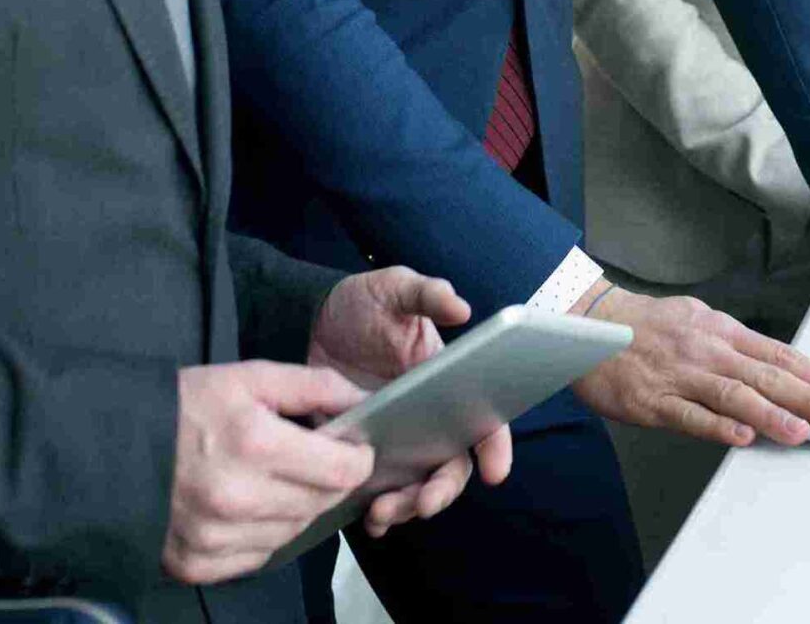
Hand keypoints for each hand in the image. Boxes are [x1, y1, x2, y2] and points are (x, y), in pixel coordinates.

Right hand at [162, 361, 374, 584]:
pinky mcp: (195, 564)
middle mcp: (237, 497)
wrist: (112, 445)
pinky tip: (246, 508)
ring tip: (271, 481)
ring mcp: (214, 537)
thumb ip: (315, 386)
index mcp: (255, 443)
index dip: (357, 458)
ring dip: (296, 509)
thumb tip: (363, 402)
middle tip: (307, 460)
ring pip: (293, 533)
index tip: (352, 449)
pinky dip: (262, 535)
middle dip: (326, 480)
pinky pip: (257, 556)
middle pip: (321, 504)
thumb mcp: (251, 377)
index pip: (342, 471)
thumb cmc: (186, 406)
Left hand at [306, 266, 513, 536]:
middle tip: (423, 504)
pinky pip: (378, 491)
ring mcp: (398, 439)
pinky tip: (366, 519)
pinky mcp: (365, 453)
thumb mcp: (395, 288)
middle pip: (451, 466)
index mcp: (448, 383)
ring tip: (381, 513)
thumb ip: (426, 294)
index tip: (495, 471)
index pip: (484, 419)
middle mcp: (430, 418)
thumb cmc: (365, 302)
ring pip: (417, 486)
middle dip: (443, 491)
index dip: (496, 447)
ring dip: (406, 507)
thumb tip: (460, 307)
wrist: (313, 319)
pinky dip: (377, 512)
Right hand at [569, 281, 809, 447]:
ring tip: (801, 430)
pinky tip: (741, 437)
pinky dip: (716, 426)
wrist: (589, 322)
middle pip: (765, 374)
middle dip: (807, 396)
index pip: (778, 355)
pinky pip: (688, 414)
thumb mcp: (699, 322)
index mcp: (721, 331)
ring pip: (732, 394)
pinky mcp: (651, 400)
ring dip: (770, 414)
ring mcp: (680, 375)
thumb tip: (777, 368)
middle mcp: (706, 350)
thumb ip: (735, 348)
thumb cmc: (647, 326)